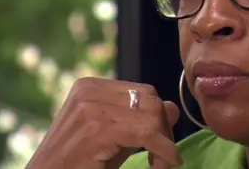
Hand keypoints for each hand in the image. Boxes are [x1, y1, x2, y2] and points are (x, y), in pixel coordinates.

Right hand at [26, 77, 181, 168]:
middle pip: (150, 100)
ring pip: (152, 115)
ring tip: (159, 163)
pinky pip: (147, 133)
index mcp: (90, 86)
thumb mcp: (113, 138)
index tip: (160, 144)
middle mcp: (89, 90)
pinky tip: (163, 164)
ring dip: (164, 142)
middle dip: (163, 128)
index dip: (158, 118)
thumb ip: (141, 122)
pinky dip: (163, 150)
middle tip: (162, 157)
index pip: (143, 92)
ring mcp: (92, 107)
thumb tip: (173, 108)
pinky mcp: (98, 129)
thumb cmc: (75, 164)